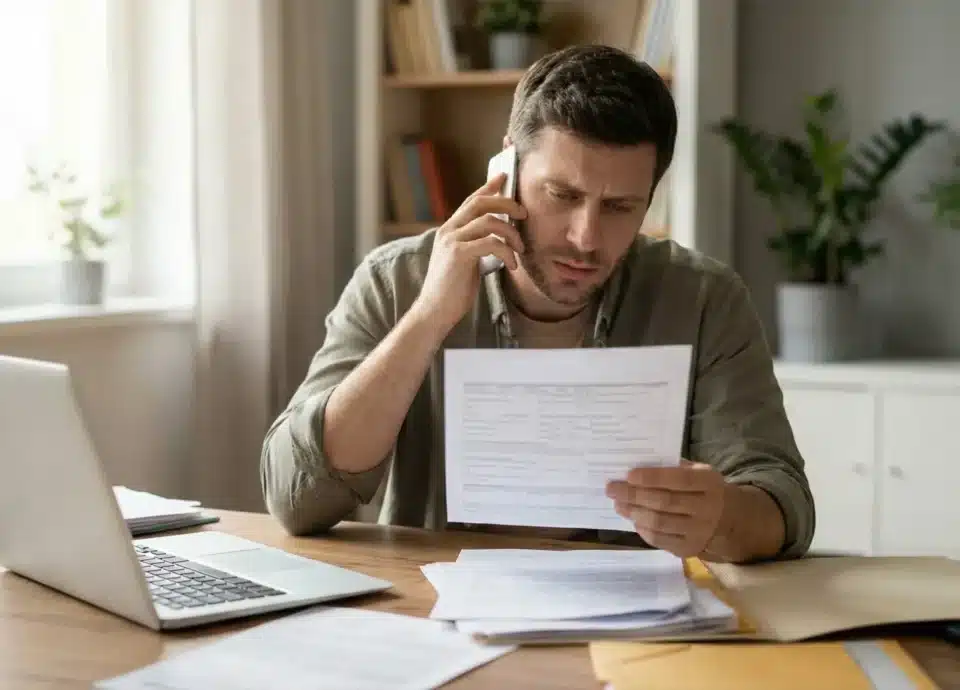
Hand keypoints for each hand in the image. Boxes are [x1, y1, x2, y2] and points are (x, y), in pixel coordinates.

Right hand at [411, 173, 526, 330]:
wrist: (434, 311)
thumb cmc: (451, 291)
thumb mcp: (464, 261)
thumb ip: (475, 245)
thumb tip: (498, 236)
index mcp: (449, 230)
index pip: (471, 200)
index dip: (489, 187)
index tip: (505, 177)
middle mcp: (448, 231)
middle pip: (481, 203)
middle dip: (507, 203)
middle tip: (523, 213)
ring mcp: (452, 241)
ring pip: (489, 221)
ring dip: (511, 233)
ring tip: (520, 248)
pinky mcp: (459, 255)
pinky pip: (491, 243)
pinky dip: (507, 252)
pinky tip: (512, 265)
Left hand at [605, 460, 729, 558]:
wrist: (729, 522)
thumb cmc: (705, 490)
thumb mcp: (699, 473)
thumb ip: (674, 468)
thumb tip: (639, 464)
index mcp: (709, 483)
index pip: (679, 480)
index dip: (652, 478)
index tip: (628, 475)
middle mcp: (707, 509)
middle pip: (664, 502)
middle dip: (634, 495)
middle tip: (612, 488)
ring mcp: (698, 532)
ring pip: (659, 523)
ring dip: (634, 512)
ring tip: (618, 504)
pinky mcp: (689, 549)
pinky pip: (660, 540)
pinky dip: (643, 530)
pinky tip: (633, 519)